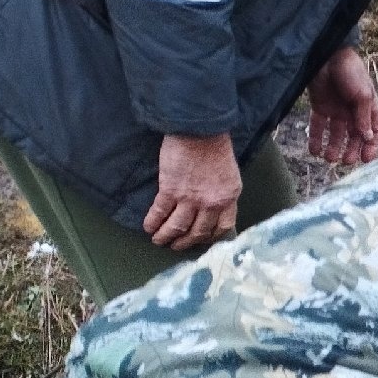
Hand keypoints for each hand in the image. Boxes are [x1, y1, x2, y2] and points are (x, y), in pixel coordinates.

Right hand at [142, 131, 243, 249]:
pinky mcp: (170, 190)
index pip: (223, 227)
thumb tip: (214, 206)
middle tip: (176, 246)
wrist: (199, 131)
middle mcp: (211, 203)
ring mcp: (190, 199)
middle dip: (186, 242)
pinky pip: (160, 212)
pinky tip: (148, 227)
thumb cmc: (216, 147)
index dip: (211, 237)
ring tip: (159, 241)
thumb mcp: (230, 175)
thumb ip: (223, 193)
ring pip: (178, 226)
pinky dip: (153, 222)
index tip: (202, 240)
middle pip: (198, 231)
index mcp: (229, 198)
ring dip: (167, 236)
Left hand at [305, 46, 377, 165]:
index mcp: (368, 108)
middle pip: (354, 136)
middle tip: (346, 161)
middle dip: (351, 150)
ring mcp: (336, 110)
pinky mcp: (320, 107)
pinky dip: (317, 139)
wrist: (327, 55)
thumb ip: (363, 117)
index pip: (373, 132)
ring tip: (330, 159)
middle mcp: (353, 112)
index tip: (366, 158)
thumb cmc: (351, 71)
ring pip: (336, 134)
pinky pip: (318, 126)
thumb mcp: (362, 94)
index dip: (371, 146)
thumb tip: (367, 138)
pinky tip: (315, 151)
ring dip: (334, 147)